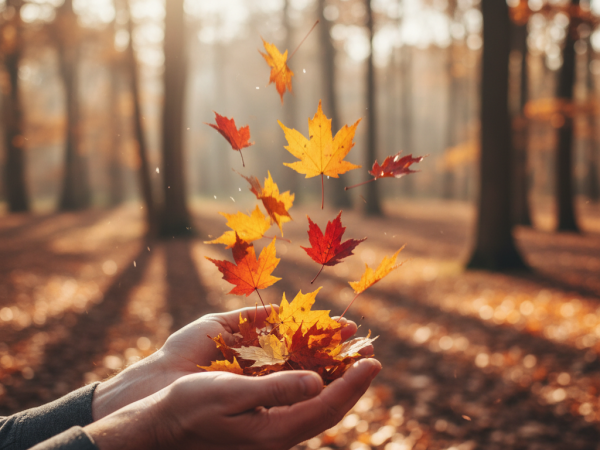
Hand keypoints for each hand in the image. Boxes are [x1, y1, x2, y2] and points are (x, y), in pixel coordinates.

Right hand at [86, 358, 380, 449]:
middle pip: (329, 409)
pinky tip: (318, 370)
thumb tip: (318, 383)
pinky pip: (299, 406)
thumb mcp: (228, 394)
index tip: (374, 360)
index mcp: (275, 431)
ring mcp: (272, 434)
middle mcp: (279, 436)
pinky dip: (315, 385)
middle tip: (371, 356)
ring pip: (317, 408)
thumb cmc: (188, 408)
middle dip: (354, 382)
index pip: (327, 406)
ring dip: (338, 382)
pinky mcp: (263, 427)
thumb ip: (274, 389)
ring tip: (352, 359)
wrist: (161, 430)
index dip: (354, 382)